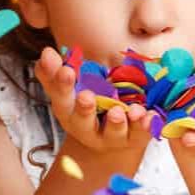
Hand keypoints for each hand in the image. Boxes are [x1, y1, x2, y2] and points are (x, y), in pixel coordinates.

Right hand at [34, 47, 151, 173]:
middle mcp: (88, 128)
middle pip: (83, 121)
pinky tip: (149, 116)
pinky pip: (140, 134)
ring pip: (113, 132)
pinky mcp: (135, 139)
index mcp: (69, 113)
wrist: (110, 142)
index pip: (62, 99)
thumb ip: (54, 73)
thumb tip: (46, 52)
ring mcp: (112, 137)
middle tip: (86, 96)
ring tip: (118, 111)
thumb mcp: (69, 92)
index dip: (62, 86)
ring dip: (116, 122)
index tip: (66, 70)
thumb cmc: (86, 109)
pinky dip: (145, 126)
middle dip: (84, 109)